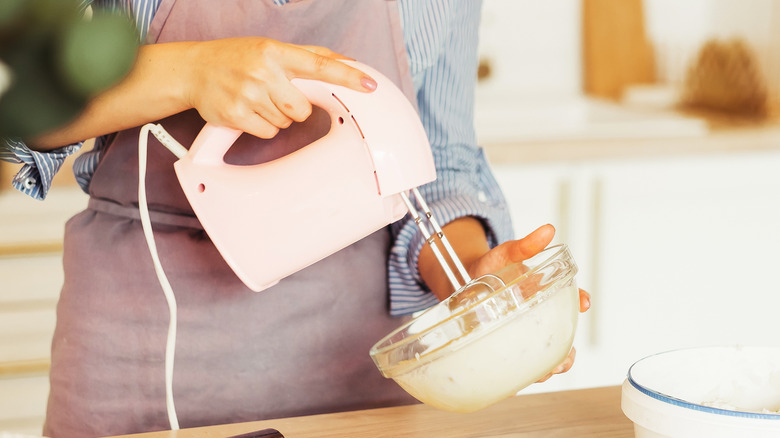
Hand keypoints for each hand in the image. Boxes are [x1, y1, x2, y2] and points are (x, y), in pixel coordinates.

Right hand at [183, 37, 376, 138]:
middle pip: (302, 108)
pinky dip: (262, 127)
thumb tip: (348, 61)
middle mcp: (262, 71)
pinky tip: (248, 111)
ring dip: (276, 116)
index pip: (319, 64)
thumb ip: (310, 55)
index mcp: (275, 51)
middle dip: (295, 107)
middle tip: (276, 94)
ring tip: (257, 99)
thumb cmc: (237, 58)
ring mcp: (247, 94)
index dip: (347, 76)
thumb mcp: (271, 47)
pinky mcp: (235, 115)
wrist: (193, 70)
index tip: (369, 84)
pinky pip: (267, 132)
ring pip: (285, 122)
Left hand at [419, 220, 590, 381]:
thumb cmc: (488, 269)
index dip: (578, 301)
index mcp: (540, 294)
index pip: (570, 301)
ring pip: (542, 359)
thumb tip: (548, 230)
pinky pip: (514, 368)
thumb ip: (524, 246)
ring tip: (546, 371)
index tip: (583, 301)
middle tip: (567, 355)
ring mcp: (519, 334)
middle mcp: (534, 318)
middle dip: (567, 352)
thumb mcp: (505, 254)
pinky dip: (518, 378)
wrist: (461, 282)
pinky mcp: (502, 347)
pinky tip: (513, 382)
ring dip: (547, 369)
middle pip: (561, 340)